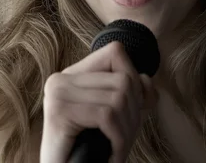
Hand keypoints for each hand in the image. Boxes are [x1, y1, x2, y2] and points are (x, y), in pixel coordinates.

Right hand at [40, 41, 158, 162]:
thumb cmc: (89, 151)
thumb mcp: (117, 117)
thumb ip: (133, 95)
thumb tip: (146, 80)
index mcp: (73, 75)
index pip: (116, 53)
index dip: (134, 80)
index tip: (132, 112)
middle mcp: (62, 78)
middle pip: (123, 78)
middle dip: (134, 114)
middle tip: (123, 140)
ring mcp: (58, 92)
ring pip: (118, 97)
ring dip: (126, 131)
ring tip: (117, 149)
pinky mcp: (59, 111)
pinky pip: (107, 115)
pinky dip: (118, 140)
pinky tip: (112, 155)